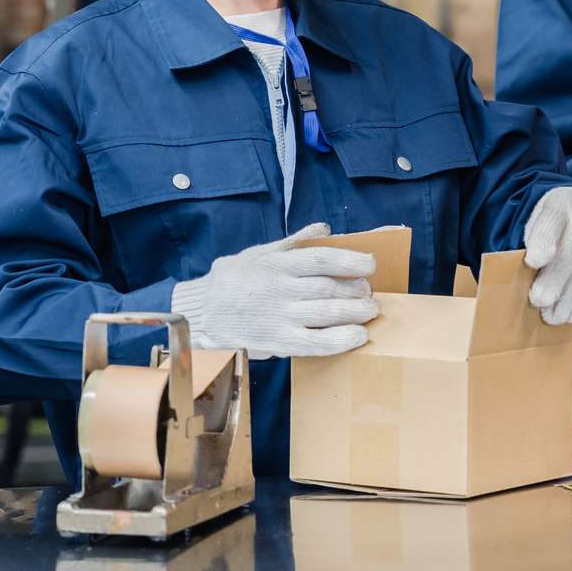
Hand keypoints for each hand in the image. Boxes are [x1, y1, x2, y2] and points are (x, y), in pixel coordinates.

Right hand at [170, 222, 377, 357]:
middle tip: (370, 291)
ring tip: (370, 311)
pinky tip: (358, 336)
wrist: (200, 314)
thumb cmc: (233, 280)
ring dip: (355, 313)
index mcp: (277, 264)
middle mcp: (279, 289)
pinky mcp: (277, 342)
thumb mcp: (258, 253)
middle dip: (356, 290)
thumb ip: (293, 242)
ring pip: (326, 314)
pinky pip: (315, 343)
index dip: (351, 260)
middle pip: (329, 288)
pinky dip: (340, 341)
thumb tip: (324, 227)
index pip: (321, 258)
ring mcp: (278, 317)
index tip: (370, 263)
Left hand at [523, 187, 571, 324]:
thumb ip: (533, 244)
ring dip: (570, 297)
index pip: (552, 220)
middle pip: (571, 249)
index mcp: (559, 204)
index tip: (533, 262)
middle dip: (555, 279)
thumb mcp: (539, 221)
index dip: (544, 241)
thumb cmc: (556, 223)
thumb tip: (524, 279)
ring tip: (553, 317)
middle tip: (539, 302)